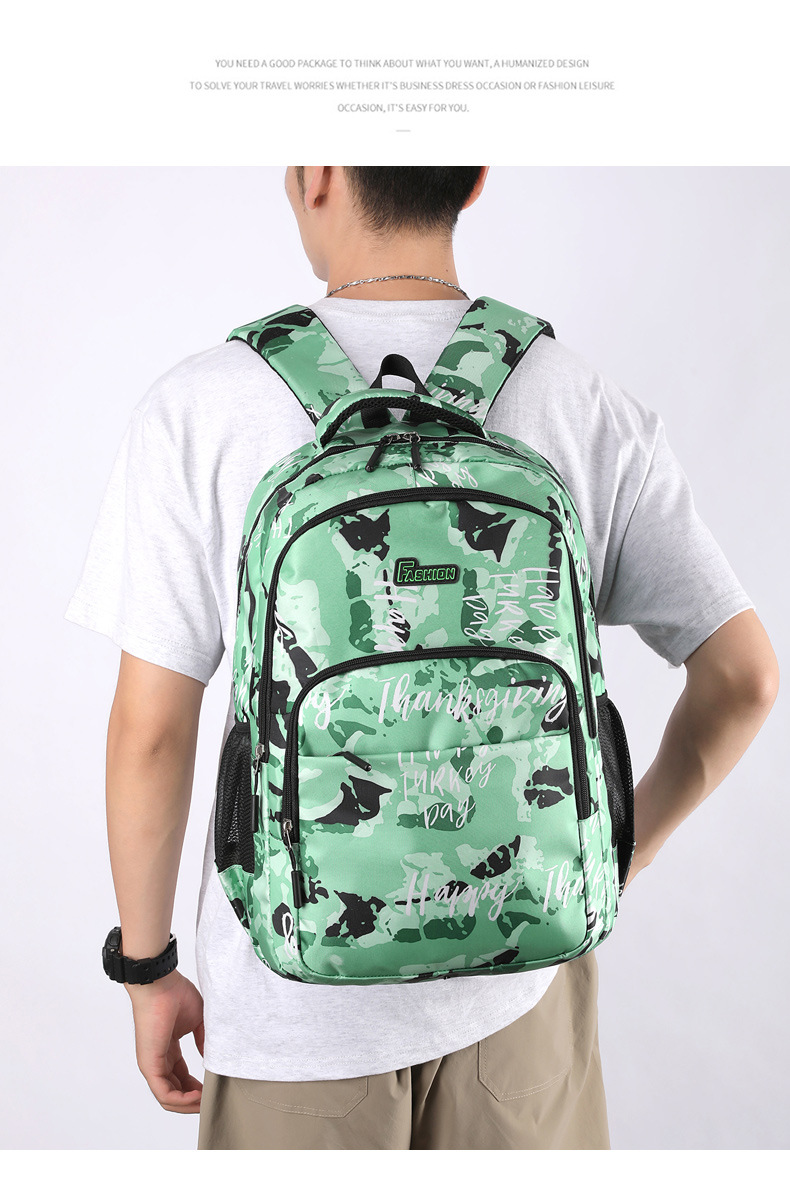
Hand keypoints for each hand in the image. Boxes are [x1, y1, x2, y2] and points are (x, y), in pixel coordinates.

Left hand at [126, 970, 204, 1113]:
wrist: (160, 984)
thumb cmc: (175, 994)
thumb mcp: (197, 1021)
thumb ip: (203, 1040)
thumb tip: (211, 1058)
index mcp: (168, 1049)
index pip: (181, 1077)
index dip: (197, 1087)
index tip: (212, 1088)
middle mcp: (158, 1059)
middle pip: (175, 1092)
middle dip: (193, 1101)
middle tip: (210, 1100)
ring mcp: (152, 1064)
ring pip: (168, 1098)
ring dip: (188, 1105)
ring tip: (205, 1101)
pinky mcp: (149, 1065)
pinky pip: (163, 1093)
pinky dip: (180, 1101)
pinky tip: (196, 1097)